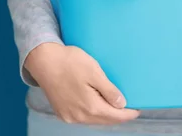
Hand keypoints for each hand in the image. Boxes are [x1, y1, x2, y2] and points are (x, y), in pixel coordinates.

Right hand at [25, 43, 139, 124]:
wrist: (43, 61)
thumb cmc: (69, 62)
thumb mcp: (94, 72)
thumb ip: (109, 91)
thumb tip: (122, 104)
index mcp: (91, 107)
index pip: (116, 116)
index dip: (129, 113)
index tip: (137, 108)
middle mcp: (80, 116)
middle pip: (105, 121)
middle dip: (118, 116)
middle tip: (128, 108)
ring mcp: (69, 116)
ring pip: (94, 120)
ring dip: (105, 115)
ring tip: (114, 106)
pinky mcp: (62, 113)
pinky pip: (83, 118)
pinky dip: (93, 114)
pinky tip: (96, 106)